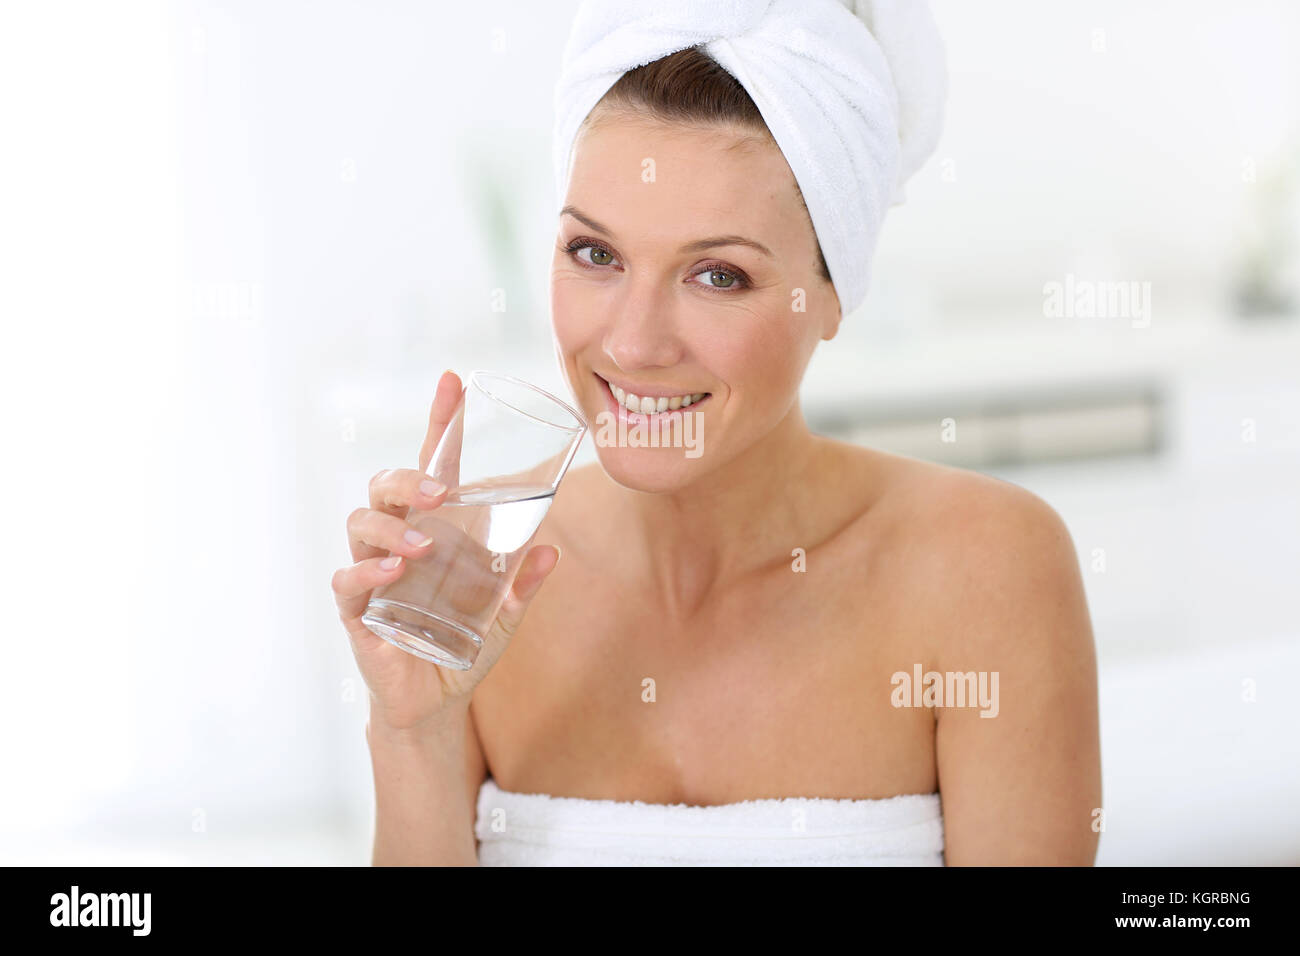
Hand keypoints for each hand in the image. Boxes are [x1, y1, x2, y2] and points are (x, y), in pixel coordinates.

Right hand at [331, 369, 561, 732]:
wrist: (433, 703)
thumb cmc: (462, 645)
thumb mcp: (503, 616)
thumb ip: (523, 586)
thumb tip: (550, 550)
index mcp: (434, 529)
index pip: (433, 465)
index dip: (440, 424)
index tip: (452, 381)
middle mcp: (398, 541)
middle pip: (385, 485)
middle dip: (408, 478)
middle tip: (441, 492)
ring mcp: (372, 573)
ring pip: (360, 523)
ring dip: (391, 526)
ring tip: (422, 547)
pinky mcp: (357, 611)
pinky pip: (347, 580)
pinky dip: (366, 572)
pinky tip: (392, 574)